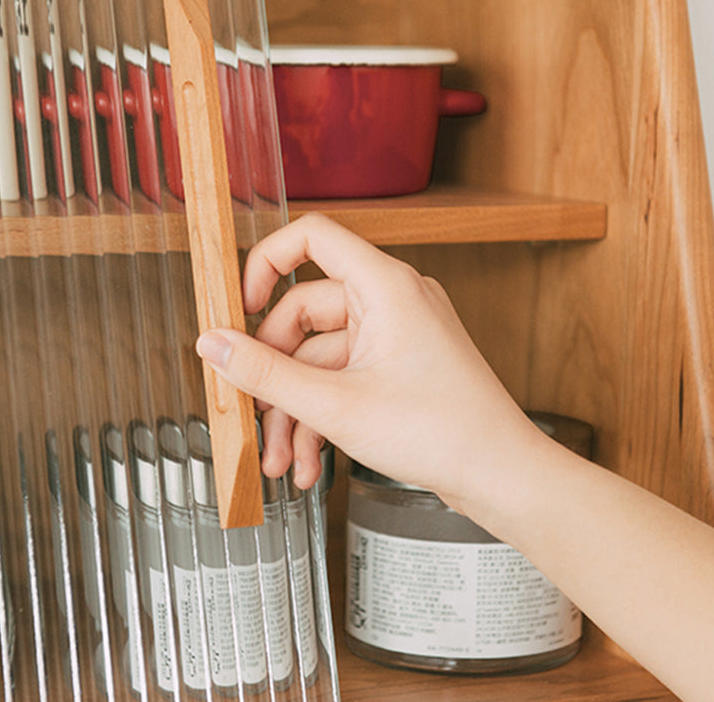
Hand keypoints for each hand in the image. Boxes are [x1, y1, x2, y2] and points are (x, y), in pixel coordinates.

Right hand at [196, 213, 537, 512]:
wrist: (500, 475)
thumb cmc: (443, 432)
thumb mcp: (336, 404)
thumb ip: (266, 372)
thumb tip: (213, 344)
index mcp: (385, 286)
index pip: (312, 237)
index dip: (266, 264)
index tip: (241, 308)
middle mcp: (392, 300)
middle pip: (305, 313)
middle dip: (275, 375)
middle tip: (254, 416)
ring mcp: (397, 334)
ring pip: (321, 357)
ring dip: (296, 409)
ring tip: (283, 460)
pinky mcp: (399, 366)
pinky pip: (345, 376)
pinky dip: (322, 415)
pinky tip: (310, 462)